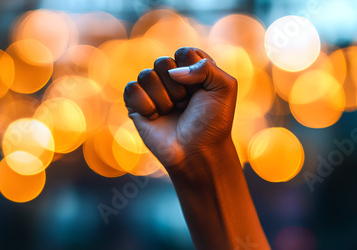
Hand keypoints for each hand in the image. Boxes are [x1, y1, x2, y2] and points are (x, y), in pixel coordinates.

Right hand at [123, 47, 237, 170]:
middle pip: (163, 62)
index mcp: (191, 67)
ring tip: (172, 113)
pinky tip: (155, 117)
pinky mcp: (136, 104)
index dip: (193, 73)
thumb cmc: (213, 122)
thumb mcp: (224, 88)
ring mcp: (152, 89)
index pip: (184, 53)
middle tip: (186, 105)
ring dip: (163, 99)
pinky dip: (146, 105)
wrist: (197, 152)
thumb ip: (207, 67)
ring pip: (146, 75)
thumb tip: (174, 71)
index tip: (201, 92)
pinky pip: (131, 89)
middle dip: (178, 88)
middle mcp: (171, 75)